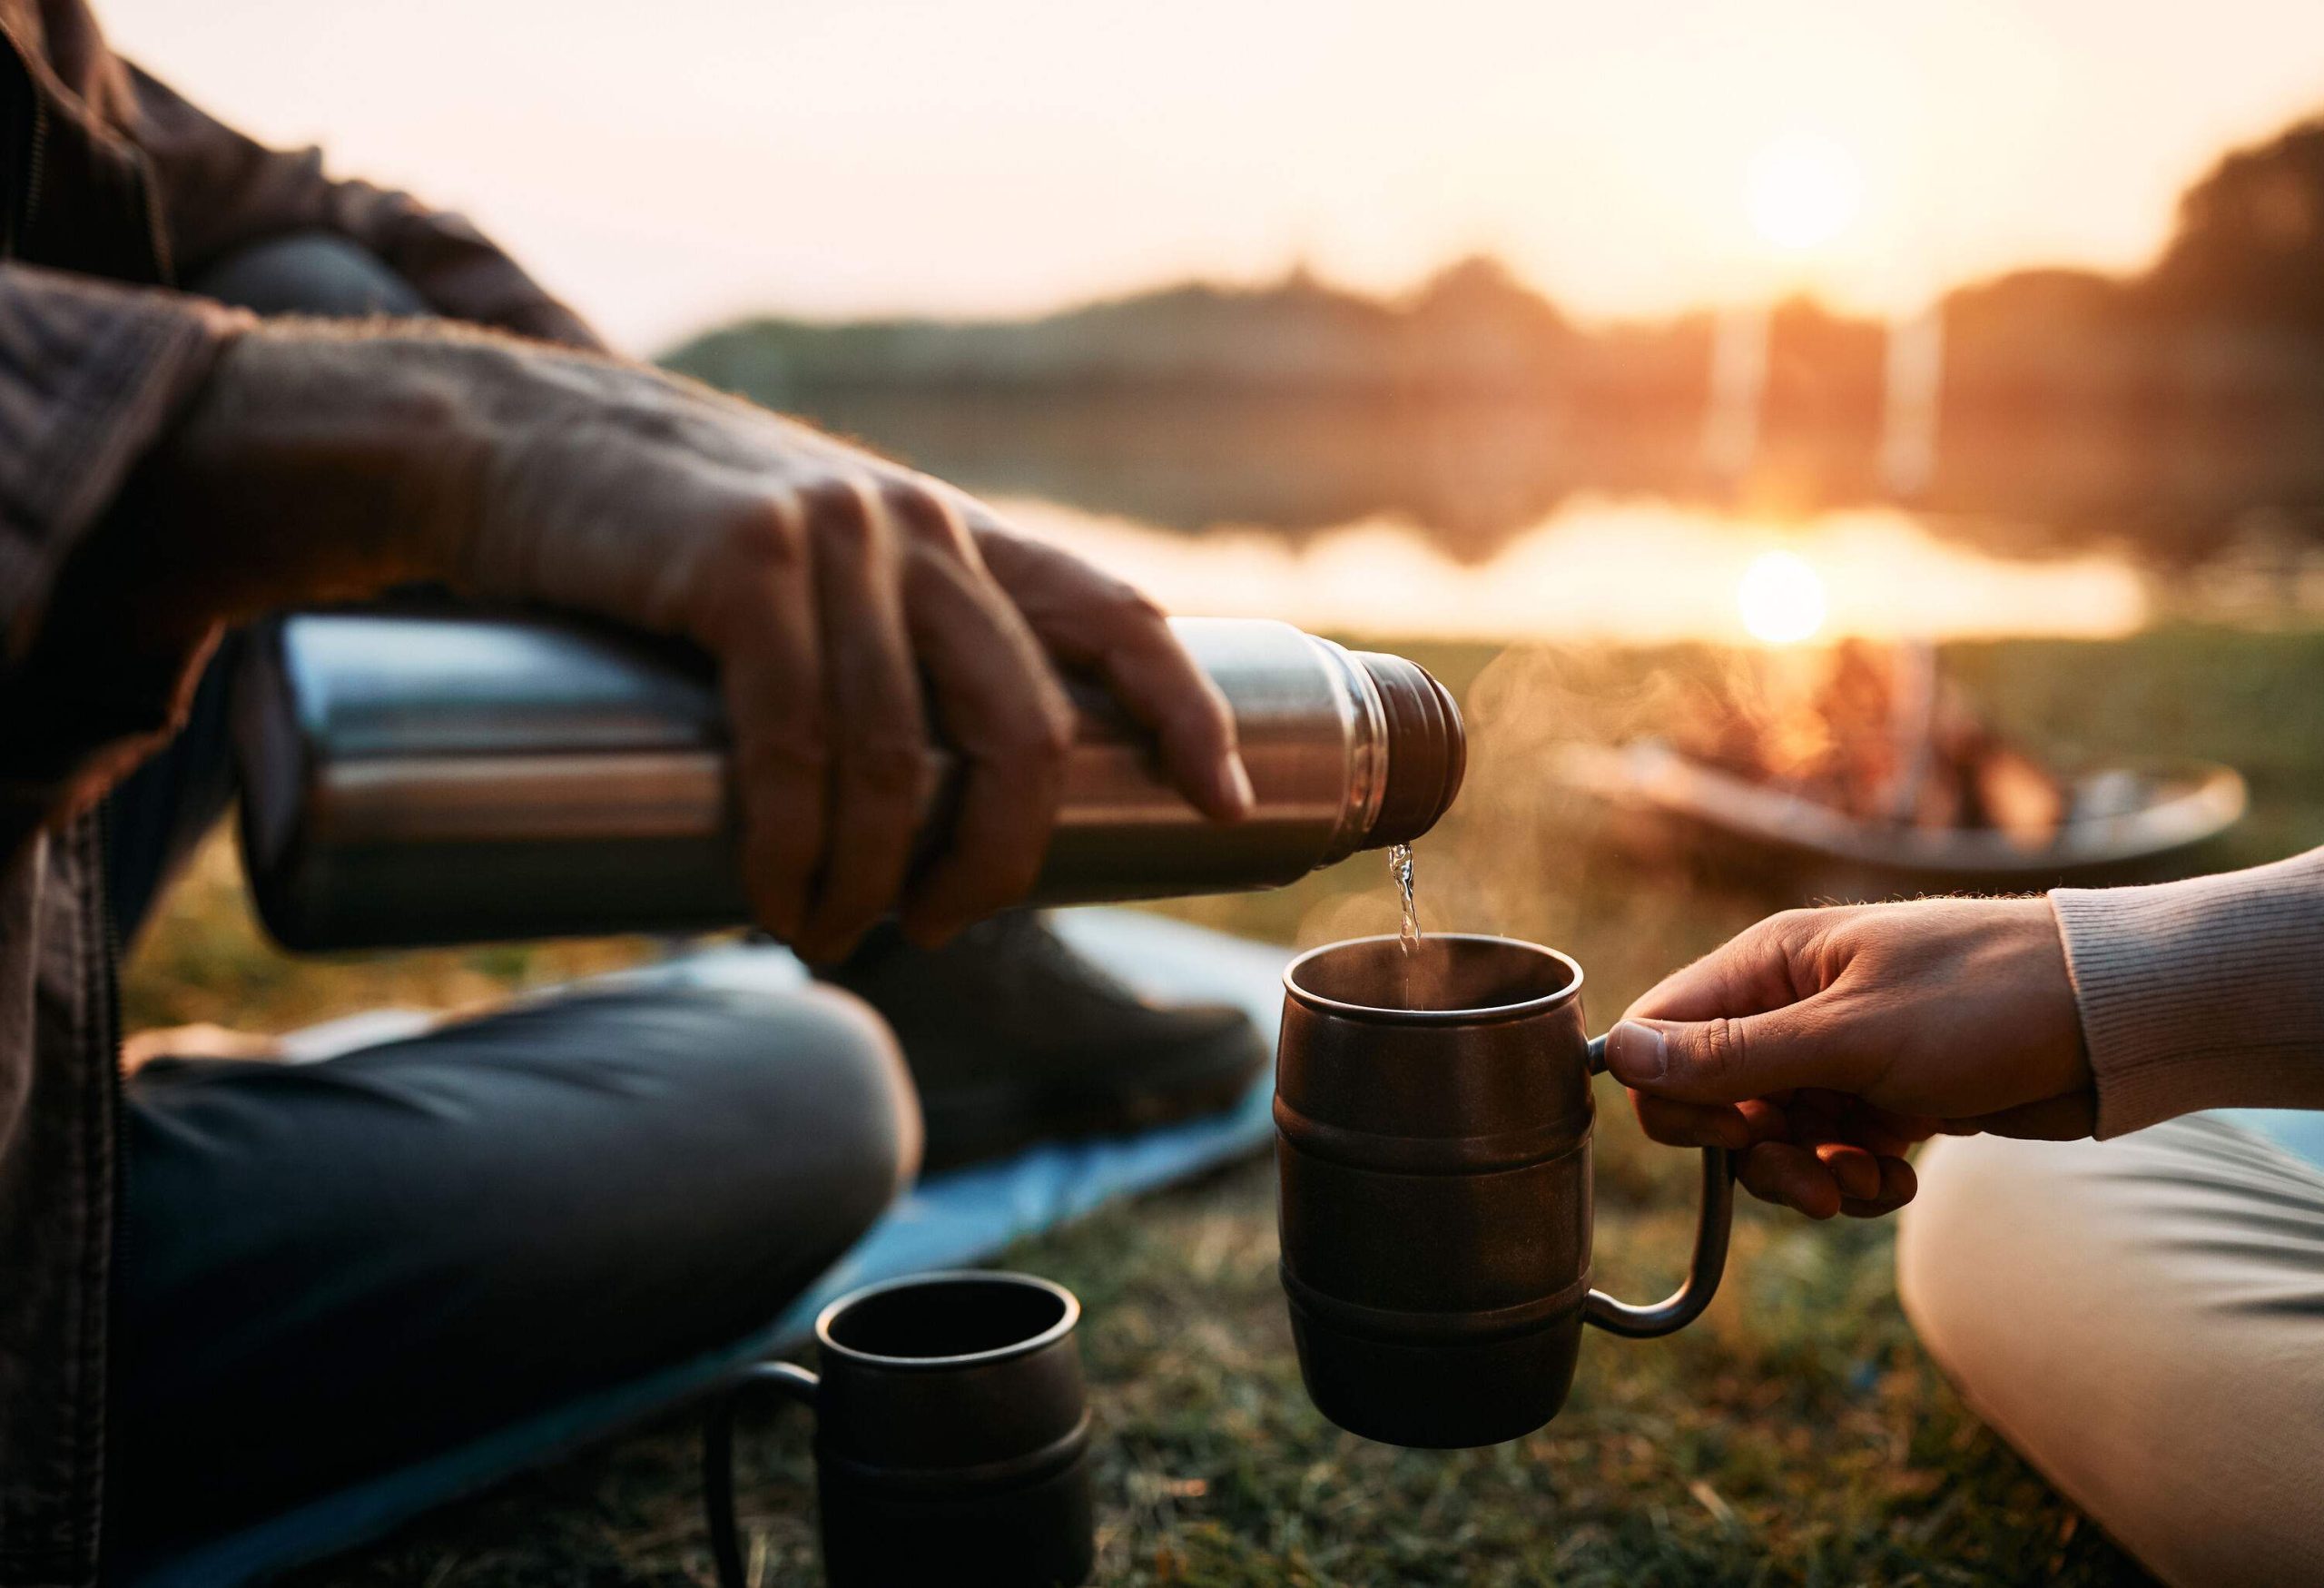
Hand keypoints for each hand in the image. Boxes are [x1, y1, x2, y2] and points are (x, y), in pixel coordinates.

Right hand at [145, 328, 1253, 958]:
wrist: (504, 445)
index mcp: (953, 535)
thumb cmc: (660, 545)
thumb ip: (878, 646)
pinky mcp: (740, 561)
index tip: (1229, 805)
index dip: (1188, 711)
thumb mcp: (808, 571)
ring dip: (873, 879)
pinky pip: (799, 741)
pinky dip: (796, 844)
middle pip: (1025, 724)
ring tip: (830, 937)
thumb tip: (918, 808)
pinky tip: (778, 897)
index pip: (1117, 615)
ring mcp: (833, 539)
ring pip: (902, 756)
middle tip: (935, 929)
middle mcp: (916, 527)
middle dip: (998, 859)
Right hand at [1603, 898, 2091, 1218]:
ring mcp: (1838, 1054)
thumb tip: (1613, 1054)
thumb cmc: (1984, 1001)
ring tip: (1868, 1182)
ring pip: (1772, 1138)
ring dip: (1809, 1177)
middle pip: (1713, 1099)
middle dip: (1753, 1155)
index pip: (1661, 1032)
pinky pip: (1830, 1153)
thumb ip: (1732, 1053)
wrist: (2112, 1021)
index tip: (1730, 1134)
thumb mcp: (1851, 1035)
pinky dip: (1855, 1178)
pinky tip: (1902, 1175)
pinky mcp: (1884, 1096)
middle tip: (1810, 1183)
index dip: (1674, 1096)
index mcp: (1769, 964)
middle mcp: (1792, 1005)